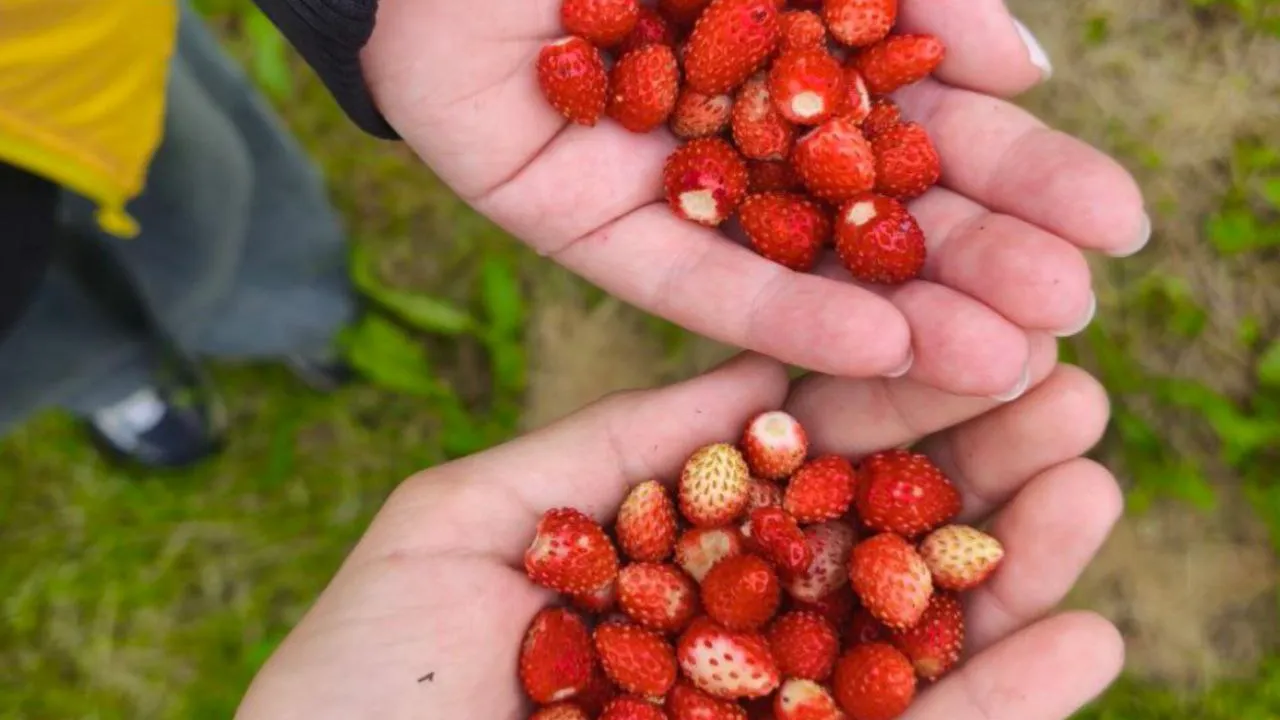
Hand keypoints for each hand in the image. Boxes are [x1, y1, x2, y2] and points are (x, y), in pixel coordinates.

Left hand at [234, 342, 1123, 718]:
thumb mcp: (472, 521)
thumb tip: (753, 379)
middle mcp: (734, 640)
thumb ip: (620, 448)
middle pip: (878, 546)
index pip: (798, 470)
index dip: (886, 400)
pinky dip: (1003, 703)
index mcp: (668, 562)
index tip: (971, 327)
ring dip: (1016, 568)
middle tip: (1073, 382)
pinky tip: (1090, 635)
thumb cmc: (362, 675)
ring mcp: (775, 716)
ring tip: (1093, 481)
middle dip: (978, 468)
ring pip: (917, 646)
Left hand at [357, 0, 1146, 398]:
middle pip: (880, 208)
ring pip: (800, 259)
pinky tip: (881, 352)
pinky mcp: (587, 229)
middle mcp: (745, 128)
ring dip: (908, 310)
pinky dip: (782, 310)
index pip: (933, 125)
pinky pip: (692, 279)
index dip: (1027, 173)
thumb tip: (1023, 66)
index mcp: (803, 48)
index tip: (1118, 225)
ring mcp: (670, 186)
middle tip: (1078, 312)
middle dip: (983, 256)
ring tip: (1010, 359)